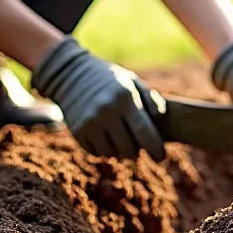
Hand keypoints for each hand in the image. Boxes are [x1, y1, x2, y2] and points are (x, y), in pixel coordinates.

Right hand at [33, 38, 165, 160]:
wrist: (71, 75)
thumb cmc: (110, 80)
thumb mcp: (132, 81)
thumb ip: (150, 98)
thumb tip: (161, 116)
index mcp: (125, 98)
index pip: (145, 132)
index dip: (155, 149)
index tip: (161, 157)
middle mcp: (107, 111)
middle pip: (129, 149)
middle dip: (137, 150)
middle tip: (137, 143)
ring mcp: (90, 122)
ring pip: (113, 154)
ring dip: (120, 151)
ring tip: (121, 137)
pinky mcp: (78, 131)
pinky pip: (97, 153)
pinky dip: (104, 149)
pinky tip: (105, 135)